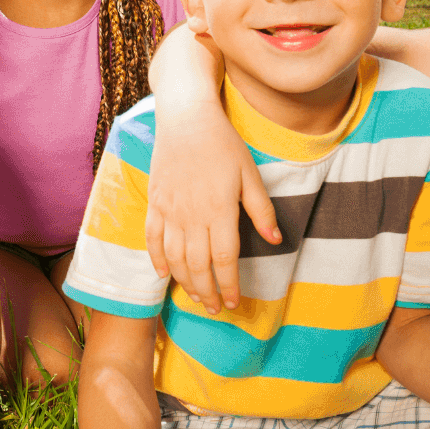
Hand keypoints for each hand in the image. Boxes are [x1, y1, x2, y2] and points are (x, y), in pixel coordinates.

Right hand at [144, 104, 276, 312]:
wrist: (186, 118)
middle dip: (208, 292)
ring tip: (196, 298)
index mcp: (219, 211)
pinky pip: (152, 239)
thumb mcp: (250, 174)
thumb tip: (277, 240)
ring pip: (174, 258)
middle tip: (215, 309)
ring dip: (185, 283)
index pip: (225, 260)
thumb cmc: (223, 143)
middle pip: (198, 265)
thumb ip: (261, 210)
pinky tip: (165, 275)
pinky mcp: (155, 202)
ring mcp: (170, 210)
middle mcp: (192, 216)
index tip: (234, 302)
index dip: (229, 285)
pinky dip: (157, 260)